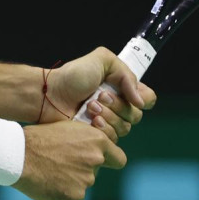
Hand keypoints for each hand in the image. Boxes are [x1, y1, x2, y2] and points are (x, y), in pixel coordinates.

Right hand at [17, 120, 126, 199]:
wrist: (17, 155)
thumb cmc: (37, 138)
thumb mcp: (66, 129)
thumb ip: (86, 142)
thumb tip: (97, 152)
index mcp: (97, 141)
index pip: (118, 159)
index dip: (109, 161)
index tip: (101, 163)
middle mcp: (96, 160)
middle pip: (95, 173)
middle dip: (81, 170)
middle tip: (58, 163)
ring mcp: (86, 181)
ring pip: (81, 185)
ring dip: (68, 181)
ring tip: (47, 171)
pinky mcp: (73, 198)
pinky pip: (70, 199)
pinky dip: (59, 194)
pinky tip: (45, 183)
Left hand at [38, 47, 156, 137]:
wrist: (50, 94)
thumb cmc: (73, 76)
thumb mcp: (102, 60)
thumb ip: (126, 74)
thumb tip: (140, 101)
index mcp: (122, 87)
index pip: (148, 99)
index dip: (143, 99)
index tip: (129, 95)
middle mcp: (118, 105)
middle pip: (136, 115)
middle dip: (118, 106)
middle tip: (99, 97)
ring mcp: (108, 121)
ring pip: (125, 128)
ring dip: (108, 116)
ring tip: (89, 107)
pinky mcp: (97, 135)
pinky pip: (112, 139)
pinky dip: (102, 129)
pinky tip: (89, 120)